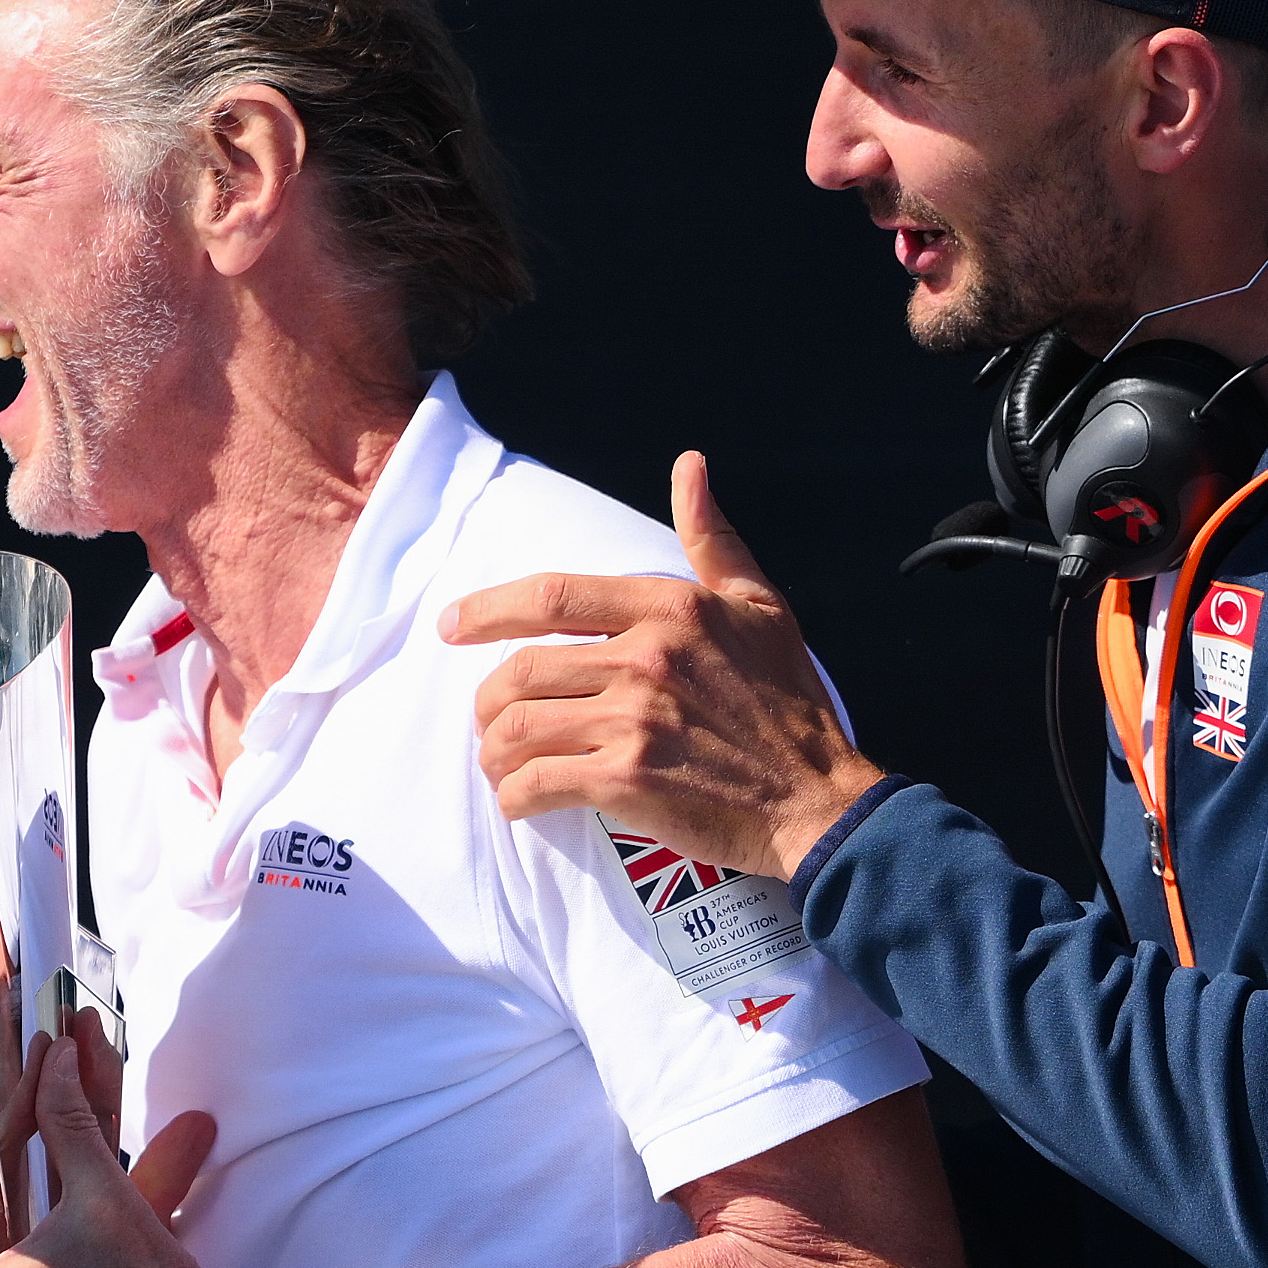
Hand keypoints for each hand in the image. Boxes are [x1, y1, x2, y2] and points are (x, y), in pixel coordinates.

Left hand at [445, 450, 879, 879]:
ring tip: (501, 765)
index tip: (450, 627)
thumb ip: (712, 539)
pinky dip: (515, 797)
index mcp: (670, 607)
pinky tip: (522, 802)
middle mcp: (646, 656)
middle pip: (519, 670)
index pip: (551, 595)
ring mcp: (634, 720)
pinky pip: (536, 783)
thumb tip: (689, 465)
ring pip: (517, 729)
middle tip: (491, 722)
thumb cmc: (789, 703)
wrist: (817, 798)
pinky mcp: (627, 780)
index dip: (487, 610)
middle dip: (488, 702)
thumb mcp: (760, 605)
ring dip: (494, 753)